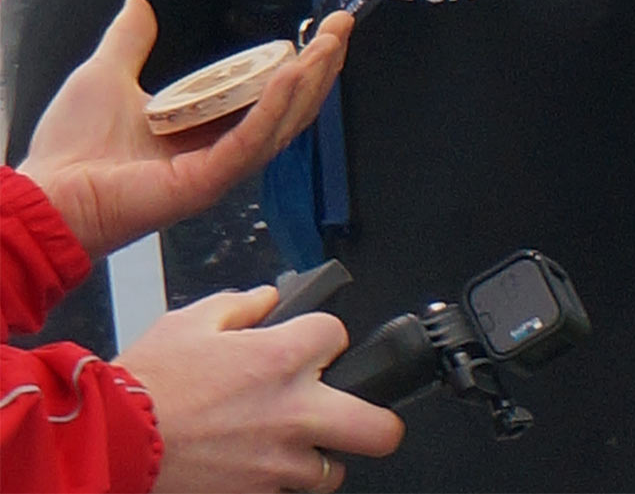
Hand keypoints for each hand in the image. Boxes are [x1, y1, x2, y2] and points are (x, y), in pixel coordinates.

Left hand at [19, 0, 353, 258]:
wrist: (45, 194)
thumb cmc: (68, 151)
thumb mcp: (105, 73)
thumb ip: (128, 40)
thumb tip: (137, 4)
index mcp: (202, 131)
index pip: (267, 96)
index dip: (299, 63)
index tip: (320, 28)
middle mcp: (218, 153)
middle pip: (288, 109)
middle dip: (321, 66)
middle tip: (341, 26)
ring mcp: (216, 170)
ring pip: (281, 124)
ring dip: (310, 82)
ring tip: (329, 45)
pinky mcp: (205, 182)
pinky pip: (250, 141)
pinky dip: (272, 108)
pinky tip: (290, 74)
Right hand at [118, 287, 403, 492]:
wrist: (114, 443)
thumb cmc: (147, 384)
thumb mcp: (192, 321)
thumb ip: (242, 305)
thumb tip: (268, 300)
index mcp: (281, 359)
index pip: (338, 334)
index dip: (324, 336)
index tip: (312, 343)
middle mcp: (293, 413)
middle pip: (379, 427)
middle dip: (376, 416)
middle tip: (356, 409)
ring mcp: (279, 465)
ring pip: (333, 470)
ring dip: (318, 455)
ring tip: (293, 442)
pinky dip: (281, 482)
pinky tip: (260, 465)